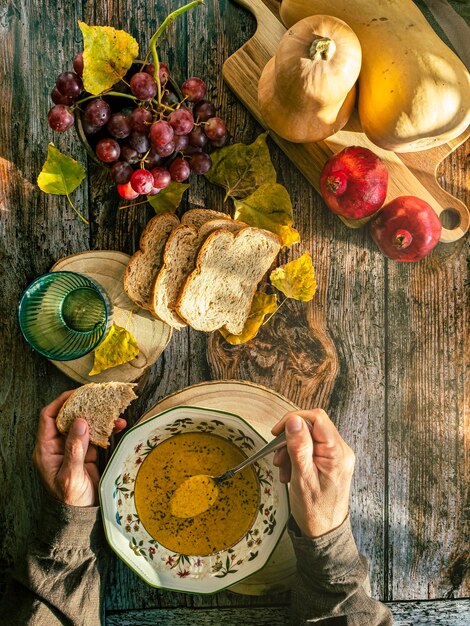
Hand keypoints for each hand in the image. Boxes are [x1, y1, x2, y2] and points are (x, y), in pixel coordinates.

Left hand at [33, 391, 126, 506]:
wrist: (83, 518)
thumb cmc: (71, 500)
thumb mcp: (71, 475)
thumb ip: (75, 448)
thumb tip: (80, 421)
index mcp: (46, 449)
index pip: (49, 417)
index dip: (61, 402)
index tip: (78, 393)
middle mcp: (58, 445)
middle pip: (69, 417)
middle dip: (85, 406)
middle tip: (99, 397)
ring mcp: (74, 448)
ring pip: (85, 424)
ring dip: (100, 417)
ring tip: (114, 411)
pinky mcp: (88, 453)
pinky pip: (97, 435)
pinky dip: (108, 429)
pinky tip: (119, 425)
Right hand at [272, 409, 354, 537]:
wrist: (324, 533)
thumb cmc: (314, 510)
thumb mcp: (302, 478)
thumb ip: (299, 447)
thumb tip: (294, 420)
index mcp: (337, 453)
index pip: (317, 418)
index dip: (294, 420)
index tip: (277, 432)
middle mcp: (341, 451)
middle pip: (312, 426)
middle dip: (290, 439)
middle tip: (278, 457)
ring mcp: (337, 456)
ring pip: (309, 437)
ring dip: (291, 450)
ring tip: (283, 469)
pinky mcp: (331, 461)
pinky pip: (311, 449)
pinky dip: (296, 457)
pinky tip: (290, 472)